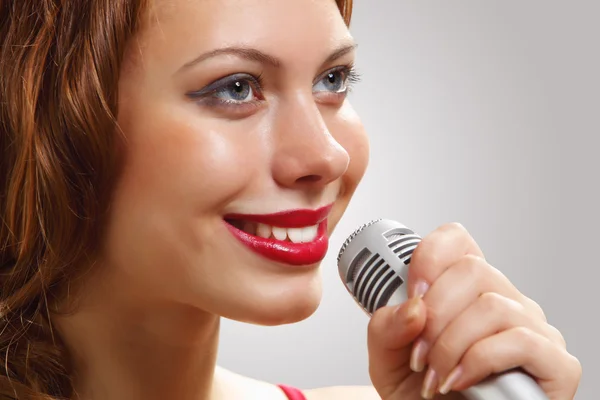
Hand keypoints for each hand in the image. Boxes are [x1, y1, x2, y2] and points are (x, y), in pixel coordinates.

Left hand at [366, 223, 580, 398]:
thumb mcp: (387, 358)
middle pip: (473, 269)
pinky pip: (521, 340)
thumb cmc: (420, 395)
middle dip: (435, 313)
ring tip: (435, 376)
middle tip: (419, 353)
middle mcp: (503, 301)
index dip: (430, 257)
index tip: (412, 293)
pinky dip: (480, 360)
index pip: (457, 240)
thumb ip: (386, 327)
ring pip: (493, 305)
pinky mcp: (556, 364)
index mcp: (464, 291)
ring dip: (452, 344)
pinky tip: (461, 381)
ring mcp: (533, 329)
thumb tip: (414, 307)